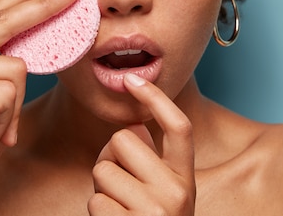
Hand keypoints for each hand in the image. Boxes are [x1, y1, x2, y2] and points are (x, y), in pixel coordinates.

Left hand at [89, 73, 195, 215]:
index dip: (155, 97)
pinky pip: (96, 201)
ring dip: (101, 188)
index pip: (179, 126)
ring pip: (103, 170)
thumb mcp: (166, 194)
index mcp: (186, 179)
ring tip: (117, 206)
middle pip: (123, 139)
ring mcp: (154, 211)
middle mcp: (176, 192)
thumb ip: (152, 160)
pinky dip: (98, 212)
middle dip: (109, 155)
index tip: (131, 79)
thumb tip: (134, 125)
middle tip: (117, 182)